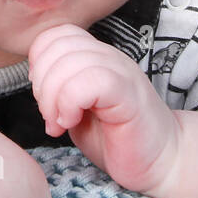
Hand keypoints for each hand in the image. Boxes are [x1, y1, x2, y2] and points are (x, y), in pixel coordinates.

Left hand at [27, 23, 181, 195]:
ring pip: (69, 62)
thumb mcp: (78, 108)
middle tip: (51, 116)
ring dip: (53, 98)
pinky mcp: (129, 94)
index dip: (40, 63)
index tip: (45, 97)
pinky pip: (89, 82)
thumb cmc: (118, 138)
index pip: (56, 35)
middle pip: (57, 46)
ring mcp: (121, 72)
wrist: (162, 163)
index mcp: (97, 57)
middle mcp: (110, 57)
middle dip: (42, 84)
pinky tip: (72, 123)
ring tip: (60, 123)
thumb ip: (60, 86)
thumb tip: (35, 78)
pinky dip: (69, 104)